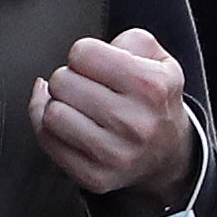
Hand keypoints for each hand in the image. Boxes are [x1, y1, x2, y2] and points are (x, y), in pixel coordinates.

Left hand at [28, 30, 193, 196]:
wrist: (168, 152)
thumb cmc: (155, 99)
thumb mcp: (159, 59)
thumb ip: (128, 40)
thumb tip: (81, 56)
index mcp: (151, 85)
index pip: (82, 53)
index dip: (84, 54)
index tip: (94, 65)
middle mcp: (135, 122)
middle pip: (62, 81)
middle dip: (68, 79)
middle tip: (85, 87)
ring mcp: (114, 154)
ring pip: (52, 114)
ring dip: (57, 105)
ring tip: (76, 106)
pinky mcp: (95, 176)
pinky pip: (47, 141)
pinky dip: (49, 128)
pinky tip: (67, 124)